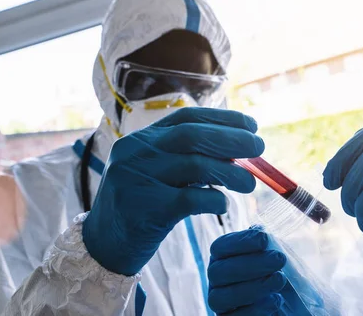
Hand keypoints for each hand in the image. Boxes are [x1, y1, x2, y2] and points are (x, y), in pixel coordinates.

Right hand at [82, 107, 263, 275]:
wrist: (103, 245)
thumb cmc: (141, 207)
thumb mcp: (158, 174)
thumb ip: (187, 159)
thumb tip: (238, 151)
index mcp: (141, 139)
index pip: (187, 117)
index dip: (223, 118)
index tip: (251, 126)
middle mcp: (136, 153)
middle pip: (192, 136)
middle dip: (232, 139)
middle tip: (259, 148)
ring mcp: (136, 179)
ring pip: (194, 165)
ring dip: (230, 172)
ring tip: (249, 184)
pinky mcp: (144, 209)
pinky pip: (190, 199)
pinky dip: (214, 200)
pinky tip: (223, 205)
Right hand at [208, 229, 286, 314]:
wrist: (288, 299)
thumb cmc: (276, 271)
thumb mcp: (272, 252)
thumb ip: (264, 240)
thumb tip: (258, 230)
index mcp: (222, 257)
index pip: (220, 247)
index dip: (240, 242)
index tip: (264, 239)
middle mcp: (216, 279)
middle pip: (219, 272)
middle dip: (251, 265)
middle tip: (279, 259)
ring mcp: (220, 302)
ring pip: (220, 298)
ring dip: (253, 288)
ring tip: (279, 280)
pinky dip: (255, 310)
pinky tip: (275, 300)